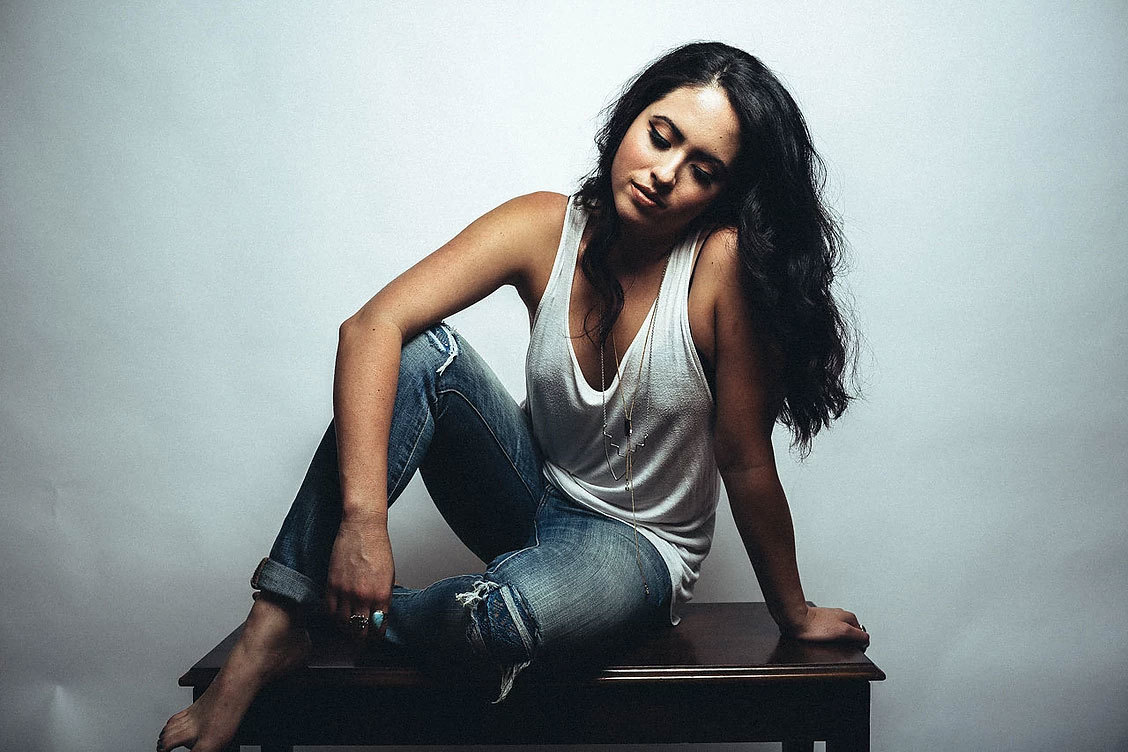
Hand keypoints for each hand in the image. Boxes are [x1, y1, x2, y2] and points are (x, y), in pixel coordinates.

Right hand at [325, 511, 394, 639]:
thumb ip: (383, 597)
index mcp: (381, 595)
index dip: (376, 635)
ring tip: (349, 629)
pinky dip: (333, 616)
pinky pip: (330, 610)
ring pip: (343, 623)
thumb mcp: (388, 576)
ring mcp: (346, 592)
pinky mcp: (331, 585)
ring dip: (346, 629)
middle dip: (361, 637)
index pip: (378, 627)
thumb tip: (378, 614)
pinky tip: (337, 615)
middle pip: (360, 630)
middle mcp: (363, 596)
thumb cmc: (377, 547)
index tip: (374, 637)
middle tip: (360, 638)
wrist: (362, 527)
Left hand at [787, 605, 868, 644]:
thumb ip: (858, 635)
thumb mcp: (843, 631)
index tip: (852, 648)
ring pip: (839, 634)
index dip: (859, 644)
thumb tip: (866, 639)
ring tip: (828, 642)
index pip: (862, 634)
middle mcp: (841, 615)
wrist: (796, 620)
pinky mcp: (820, 623)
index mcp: (849, 616)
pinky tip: (821, 639)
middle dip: (847, 642)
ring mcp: (830, 619)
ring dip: (836, 640)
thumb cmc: (815, 625)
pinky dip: (827, 638)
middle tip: (838, 645)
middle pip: (851, 634)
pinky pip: (828, 634)